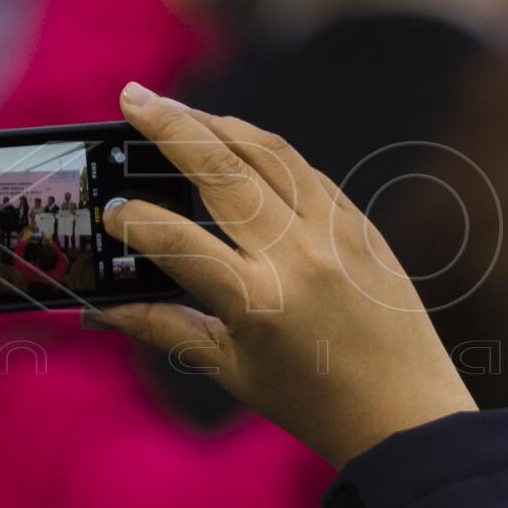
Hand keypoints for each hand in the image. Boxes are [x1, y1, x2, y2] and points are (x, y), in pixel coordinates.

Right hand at [83, 84, 475, 467]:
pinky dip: (259, 146)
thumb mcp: (228, 368)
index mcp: (260, 302)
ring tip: (173, 108)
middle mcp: (299, 256)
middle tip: (131, 94)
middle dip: (170, 127)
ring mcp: (335, 232)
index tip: (109, 211)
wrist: (408, 413)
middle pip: (222, 171)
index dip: (134, 221)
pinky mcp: (360, 223)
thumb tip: (99, 311)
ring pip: (266, 153)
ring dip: (214, 122)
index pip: (178, 243)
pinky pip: (302, 169)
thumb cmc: (311, 400)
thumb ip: (161, 328)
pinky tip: (229, 137)